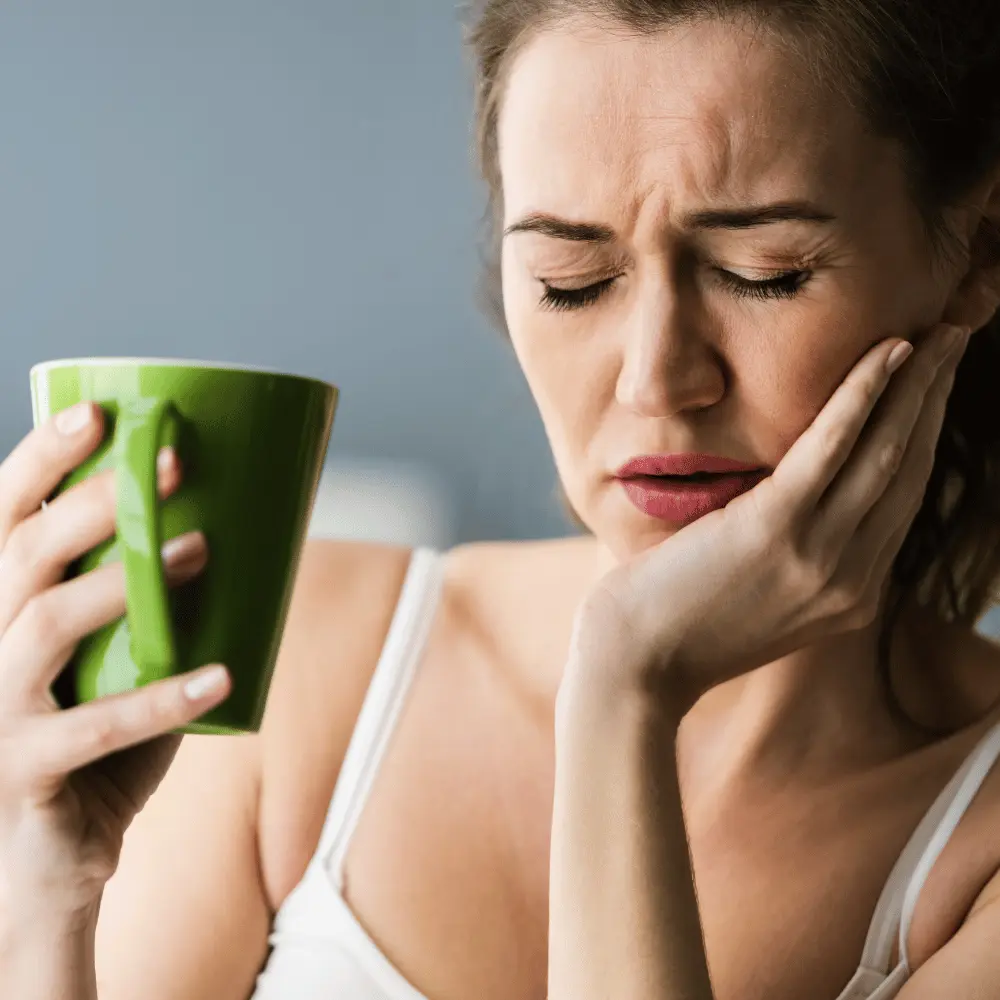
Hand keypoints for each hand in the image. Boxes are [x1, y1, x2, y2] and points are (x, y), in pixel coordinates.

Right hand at [0, 403, 229, 923]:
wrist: (41, 869)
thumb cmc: (89, 752)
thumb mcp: (112, 667)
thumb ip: (143, 610)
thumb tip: (233, 536)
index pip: (1, 522)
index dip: (38, 462)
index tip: (96, 413)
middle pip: (23, 555)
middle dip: (96, 501)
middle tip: (173, 462)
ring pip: (46, 623)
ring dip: (127, 582)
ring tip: (200, 550)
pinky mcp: (20, 771)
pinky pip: (95, 728)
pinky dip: (163, 698)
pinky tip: (223, 676)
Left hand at [563, 322, 970, 717]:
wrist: (634, 667)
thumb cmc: (678, 624)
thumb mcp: (758, 597)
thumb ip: (799, 556)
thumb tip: (802, 495)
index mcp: (851, 595)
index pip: (902, 502)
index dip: (924, 437)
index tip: (933, 389)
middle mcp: (852, 580)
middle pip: (909, 471)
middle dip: (936, 400)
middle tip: (953, 340)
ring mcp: (820, 557)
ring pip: (887, 453)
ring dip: (918, 384)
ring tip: (938, 332)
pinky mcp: (777, 529)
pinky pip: (834, 447)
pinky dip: (865, 395)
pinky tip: (889, 352)